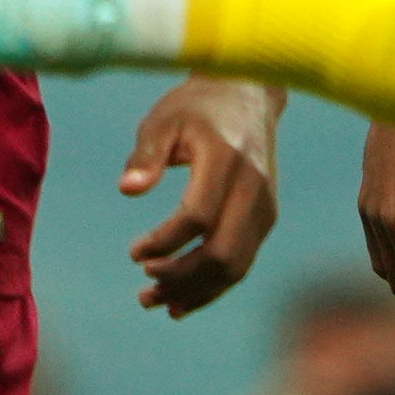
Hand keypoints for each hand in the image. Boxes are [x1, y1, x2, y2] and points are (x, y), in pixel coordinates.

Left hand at [120, 75, 278, 315]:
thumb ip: (146, 154)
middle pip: (222, 252)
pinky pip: (243, 261)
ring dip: (196, 290)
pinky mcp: (267, 216)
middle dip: (180, 278)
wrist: (248, 94)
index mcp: (225, 159)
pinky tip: (182, 299)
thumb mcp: (164, 120)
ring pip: (235, 266)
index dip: (164, 242)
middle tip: (144, 286)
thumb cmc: (196, 108)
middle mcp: (252, 186)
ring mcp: (264, 205)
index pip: (197, 216)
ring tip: (154, 300)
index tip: (134, 253)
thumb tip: (127, 189)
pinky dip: (213, 286)